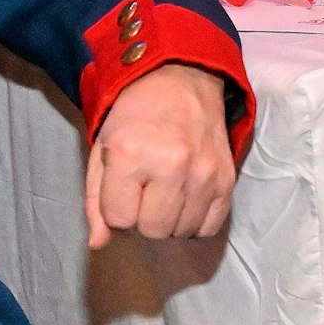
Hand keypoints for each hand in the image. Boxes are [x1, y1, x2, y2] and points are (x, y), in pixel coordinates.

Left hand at [85, 64, 235, 243]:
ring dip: (169, 220)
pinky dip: (194, 221)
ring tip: (165, 190)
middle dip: (141, 217)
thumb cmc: (134, 114)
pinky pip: (209, 228)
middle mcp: (170, 165)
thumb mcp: (102, 149)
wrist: (181, 79)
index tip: (122, 186)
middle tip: (144, 189)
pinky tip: (186, 198)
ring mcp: (203, 173)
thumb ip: (95, 200)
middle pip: (151, 231)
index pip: (119, 219)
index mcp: (130, 154)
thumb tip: (98, 245)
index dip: (116, 208)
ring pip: (180, 233)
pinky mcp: (227, 180)